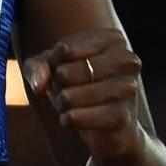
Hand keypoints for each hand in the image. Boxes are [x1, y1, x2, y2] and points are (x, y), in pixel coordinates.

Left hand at [22, 30, 145, 159]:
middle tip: (64, 91)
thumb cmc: (80, 85)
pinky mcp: (121, 117)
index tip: (61, 70)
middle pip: (65, 73)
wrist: (112, 126)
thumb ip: (38, 66)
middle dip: (56, 87)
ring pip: (68, 97)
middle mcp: (126, 60)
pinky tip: (74, 118)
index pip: (64, 49)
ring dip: (61, 104)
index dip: (53, 65)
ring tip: (70, 104)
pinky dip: (67, 119)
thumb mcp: (54, 67)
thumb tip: (38, 84)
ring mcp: (128, 88)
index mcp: (113, 39)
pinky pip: (75, 118)